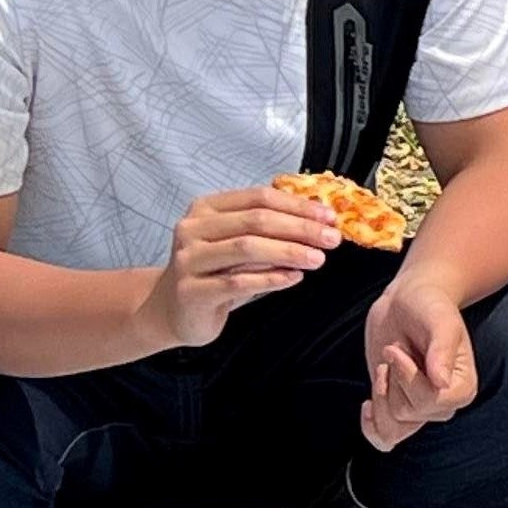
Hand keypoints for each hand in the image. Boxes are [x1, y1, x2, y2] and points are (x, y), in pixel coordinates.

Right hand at [141, 183, 336, 348]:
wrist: (175, 310)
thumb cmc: (216, 274)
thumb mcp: (239, 244)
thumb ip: (268, 230)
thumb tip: (319, 220)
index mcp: (207, 208)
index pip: (258, 198)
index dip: (297, 206)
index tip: (329, 217)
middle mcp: (193, 229)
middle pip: (255, 221)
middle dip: (300, 228)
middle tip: (332, 239)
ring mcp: (189, 260)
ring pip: (246, 248)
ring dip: (288, 251)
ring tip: (317, 258)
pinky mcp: (191, 291)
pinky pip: (237, 282)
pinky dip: (270, 278)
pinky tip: (294, 277)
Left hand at [361, 273, 477, 451]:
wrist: (408, 302)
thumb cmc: (428, 306)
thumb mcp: (440, 320)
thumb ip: (442, 348)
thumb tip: (441, 381)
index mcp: (462, 386)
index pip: (433, 403)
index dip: (408, 377)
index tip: (397, 350)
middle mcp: (444, 404)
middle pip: (410, 413)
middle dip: (393, 379)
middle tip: (394, 350)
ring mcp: (420, 409)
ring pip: (393, 429)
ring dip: (380, 395)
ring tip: (386, 367)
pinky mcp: (399, 408)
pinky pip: (385, 438)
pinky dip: (371, 427)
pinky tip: (367, 405)